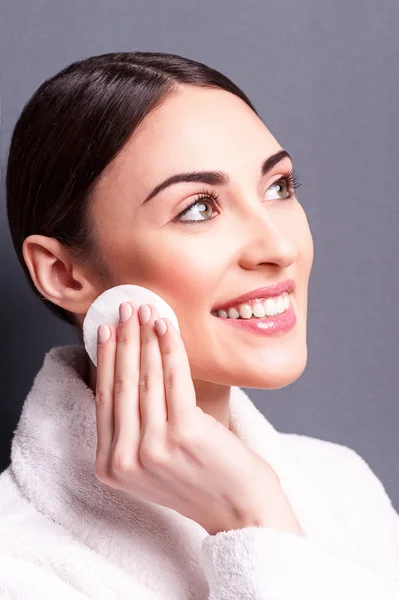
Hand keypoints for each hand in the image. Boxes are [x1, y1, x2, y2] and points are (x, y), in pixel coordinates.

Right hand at [94, 301, 302, 535]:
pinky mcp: (183, 432)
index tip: (105, 330)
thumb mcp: (153, 462)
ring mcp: (153, 447)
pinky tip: (166, 326)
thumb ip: (133, 428)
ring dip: (143, 337)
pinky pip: (174, 378)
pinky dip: (169, 348)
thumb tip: (128, 368)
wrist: (241, 511)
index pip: (104, 400)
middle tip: (124, 308)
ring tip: (145, 310)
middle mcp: (125, 459)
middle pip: (120, 384)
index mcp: (111, 466)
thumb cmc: (201, 480)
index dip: (105, 360)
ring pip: (144, 378)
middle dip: (122, 339)